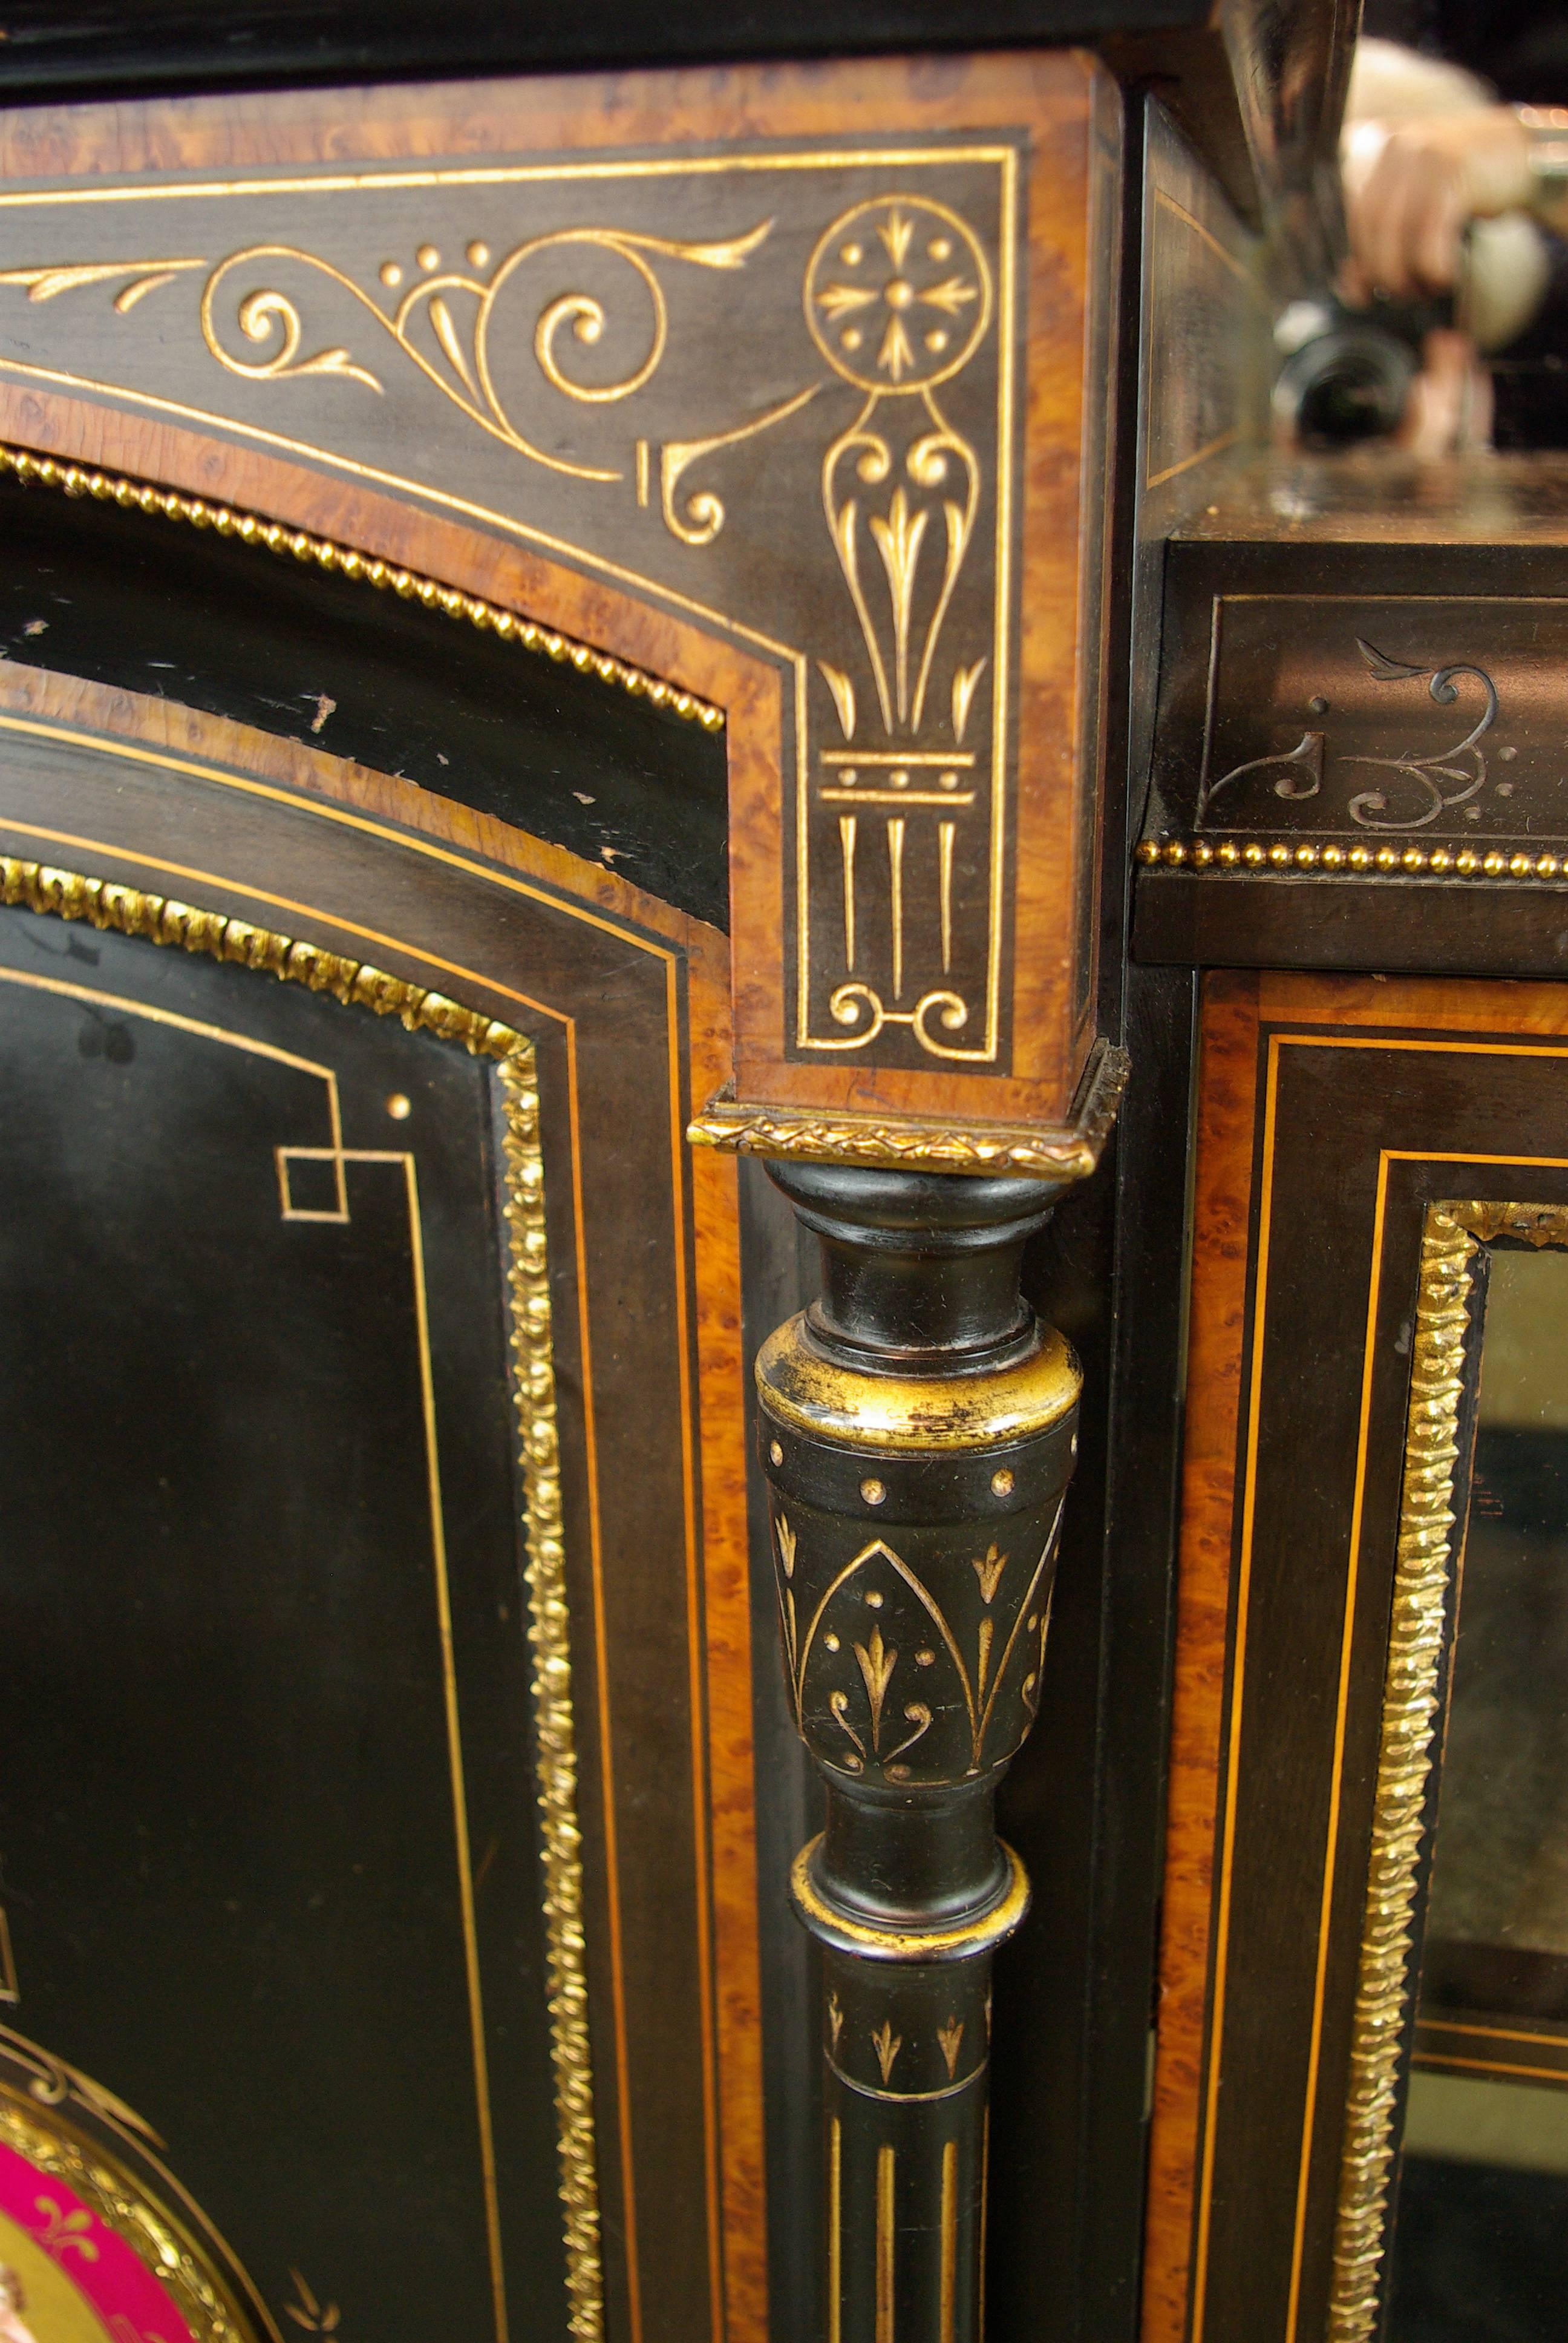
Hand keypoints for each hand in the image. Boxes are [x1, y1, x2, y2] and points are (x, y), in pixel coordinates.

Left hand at [1343, 108, 1533, 299]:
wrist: (1521, 156)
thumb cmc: (1461, 189)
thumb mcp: (1413, 211)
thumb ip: (1377, 243)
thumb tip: (1352, 290)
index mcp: (1368, 147)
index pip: (1347, 217)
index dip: (1355, 262)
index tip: (1365, 293)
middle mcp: (1390, 143)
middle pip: (1368, 226)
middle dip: (1383, 273)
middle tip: (1405, 294)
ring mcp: (1421, 150)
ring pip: (1395, 231)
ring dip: (1407, 275)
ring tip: (1426, 289)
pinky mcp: (1452, 167)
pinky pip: (1429, 232)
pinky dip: (1433, 266)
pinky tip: (1444, 277)